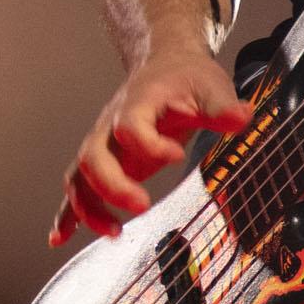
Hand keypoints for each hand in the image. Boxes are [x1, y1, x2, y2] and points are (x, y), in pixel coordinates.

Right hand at [51, 49, 250, 245]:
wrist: (165, 65)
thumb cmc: (187, 77)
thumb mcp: (211, 85)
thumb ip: (223, 106)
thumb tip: (243, 117)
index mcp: (137, 104)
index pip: (129, 127)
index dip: (150, 145)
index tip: (178, 155)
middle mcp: (110, 125)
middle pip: (93, 157)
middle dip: (112, 187)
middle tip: (143, 207)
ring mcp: (103, 145)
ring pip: (79, 178)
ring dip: (88, 208)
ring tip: (114, 233)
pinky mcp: (104, 162)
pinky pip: (76, 188)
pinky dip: (67, 214)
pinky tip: (60, 238)